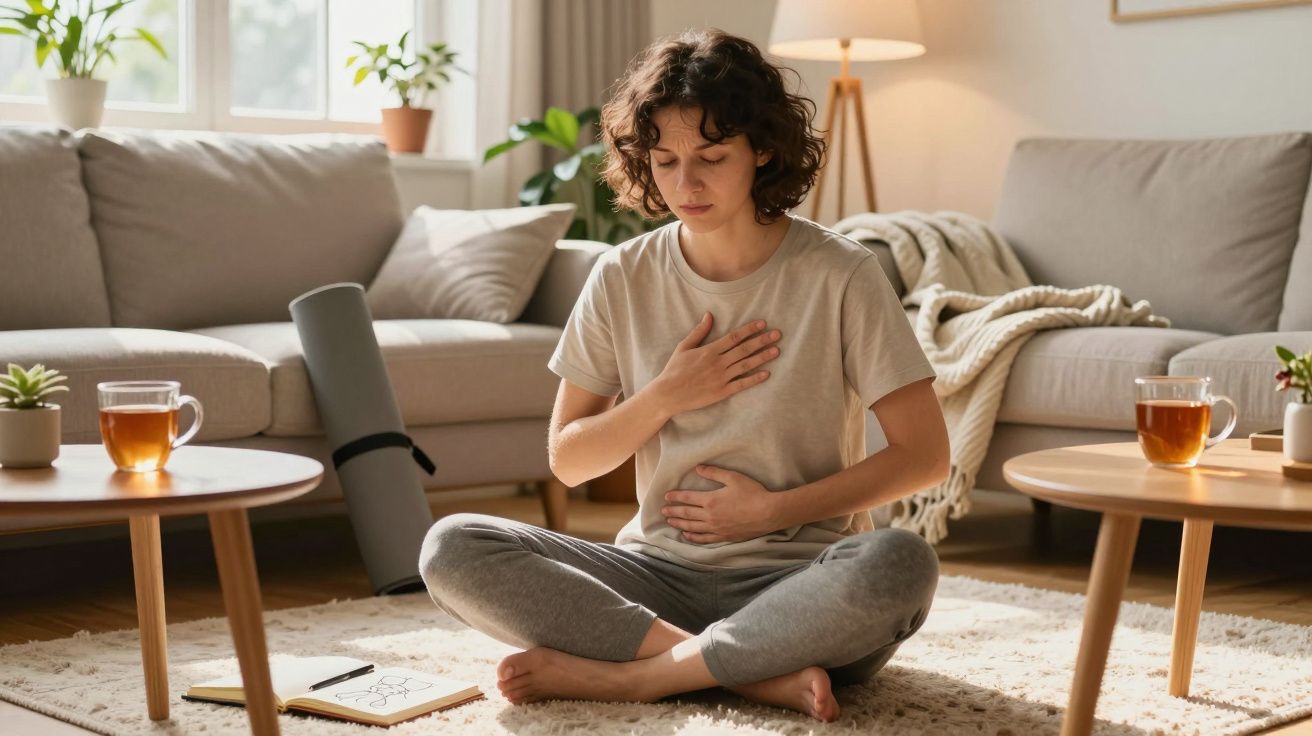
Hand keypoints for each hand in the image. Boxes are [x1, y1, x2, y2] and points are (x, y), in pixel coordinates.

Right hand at [647, 312, 781, 417]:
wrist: (668, 393)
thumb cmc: (674, 369)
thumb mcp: (684, 347)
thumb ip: (699, 331)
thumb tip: (709, 315)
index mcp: (709, 350)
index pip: (734, 337)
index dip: (750, 329)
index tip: (763, 323)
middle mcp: (718, 363)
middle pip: (744, 349)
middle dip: (762, 340)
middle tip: (777, 334)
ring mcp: (721, 378)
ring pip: (746, 365)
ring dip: (763, 357)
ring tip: (777, 351)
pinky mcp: (721, 392)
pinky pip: (741, 384)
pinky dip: (754, 379)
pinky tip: (766, 374)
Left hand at [661, 465, 780, 543]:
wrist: (768, 513)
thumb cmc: (752, 493)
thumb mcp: (733, 478)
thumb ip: (714, 472)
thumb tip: (698, 468)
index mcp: (711, 500)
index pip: (687, 498)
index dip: (676, 497)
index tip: (666, 496)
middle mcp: (710, 516)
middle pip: (687, 513)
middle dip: (673, 511)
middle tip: (663, 511)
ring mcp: (716, 528)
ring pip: (692, 527)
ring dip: (680, 524)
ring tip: (670, 522)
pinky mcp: (724, 536)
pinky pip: (704, 539)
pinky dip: (694, 537)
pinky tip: (687, 535)